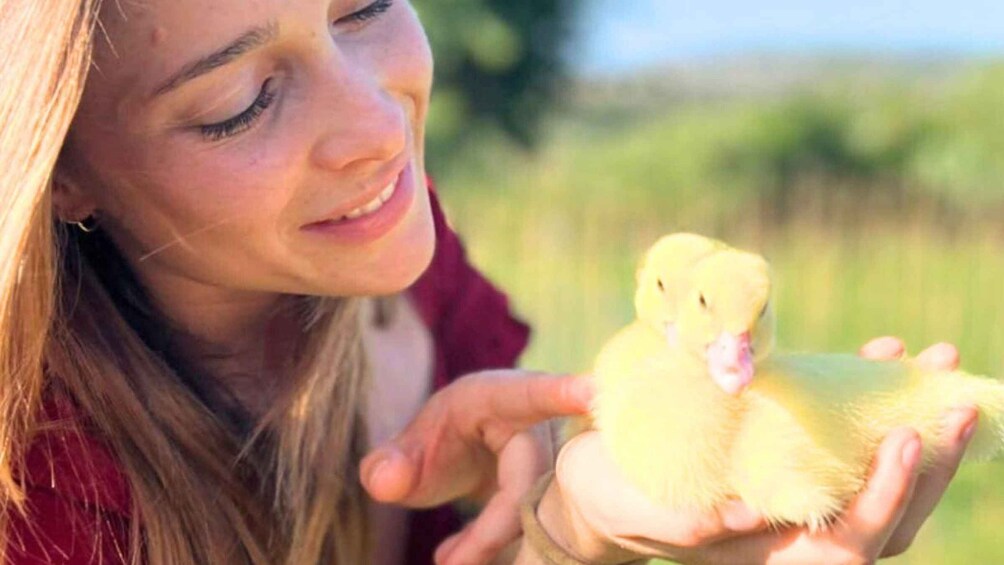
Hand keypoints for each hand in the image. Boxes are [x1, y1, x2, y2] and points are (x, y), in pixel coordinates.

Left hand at [359, 370, 591, 564]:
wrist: (474, 454)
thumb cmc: (445, 441)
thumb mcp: (409, 449)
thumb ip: (390, 463)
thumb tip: (383, 482)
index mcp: (500, 397)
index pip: (532, 395)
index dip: (562, 392)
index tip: (595, 390)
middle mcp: (542, 425)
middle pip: (533, 480)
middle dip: (493, 530)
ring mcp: (562, 461)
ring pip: (547, 513)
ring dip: (498, 547)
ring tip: (448, 558)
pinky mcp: (567, 494)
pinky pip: (549, 530)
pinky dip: (507, 553)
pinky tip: (462, 554)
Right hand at [528, 338, 976, 564]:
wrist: (595, 478)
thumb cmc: (607, 493)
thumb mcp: (630, 503)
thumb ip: (682, 517)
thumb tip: (741, 517)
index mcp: (760, 552)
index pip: (846, 544)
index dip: (884, 498)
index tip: (902, 438)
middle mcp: (790, 529)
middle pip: (886, 515)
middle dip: (929, 461)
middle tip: (954, 400)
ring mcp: (793, 491)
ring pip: (877, 473)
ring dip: (918, 422)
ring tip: (936, 358)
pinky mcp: (785, 454)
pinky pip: (848, 437)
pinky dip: (872, 397)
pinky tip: (879, 349)